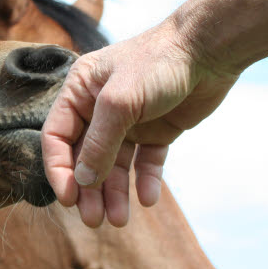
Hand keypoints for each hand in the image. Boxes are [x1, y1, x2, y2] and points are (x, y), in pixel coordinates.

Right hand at [41, 21, 237, 226]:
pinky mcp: (155, 131)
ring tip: (118, 220)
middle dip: (88, 190)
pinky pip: (145, 162)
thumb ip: (99, 144)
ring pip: (113, 166)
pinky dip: (145, 181)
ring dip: (114, 193)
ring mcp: (127, 122)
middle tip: (93, 219)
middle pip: (84, 158)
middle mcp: (98, 109)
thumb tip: (82, 181)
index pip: (56, 138)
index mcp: (79, 93)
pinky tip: (148, 199)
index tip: (68, 198)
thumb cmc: (157, 63)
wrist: (210, 48)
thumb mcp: (119, 103)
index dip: (59, 169)